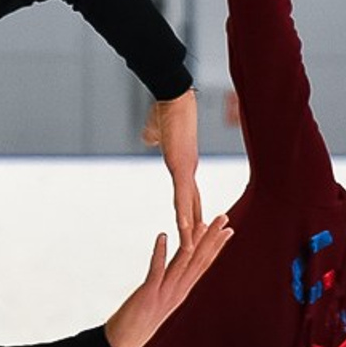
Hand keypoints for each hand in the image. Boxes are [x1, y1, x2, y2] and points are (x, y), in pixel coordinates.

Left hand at [105, 216, 232, 346]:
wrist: (124, 343)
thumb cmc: (140, 322)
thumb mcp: (161, 301)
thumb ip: (170, 285)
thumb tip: (176, 272)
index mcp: (182, 291)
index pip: (203, 265)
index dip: (216, 246)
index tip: (228, 229)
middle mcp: (177, 291)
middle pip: (199, 260)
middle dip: (212, 238)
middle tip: (225, 218)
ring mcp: (164, 292)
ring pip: (184, 263)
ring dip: (194, 242)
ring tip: (203, 222)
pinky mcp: (148, 294)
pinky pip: (156, 270)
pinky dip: (160, 253)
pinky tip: (162, 236)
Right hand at [142, 89, 200, 250]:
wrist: (175, 94)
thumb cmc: (167, 106)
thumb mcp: (156, 128)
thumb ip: (153, 137)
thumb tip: (148, 139)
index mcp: (184, 165)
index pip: (188, 195)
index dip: (191, 213)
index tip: (193, 229)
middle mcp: (189, 171)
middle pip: (193, 206)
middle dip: (194, 229)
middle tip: (197, 251)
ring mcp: (187, 170)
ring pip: (189, 206)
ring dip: (190, 230)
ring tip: (191, 253)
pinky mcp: (182, 167)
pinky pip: (183, 196)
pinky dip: (183, 215)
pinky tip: (185, 231)